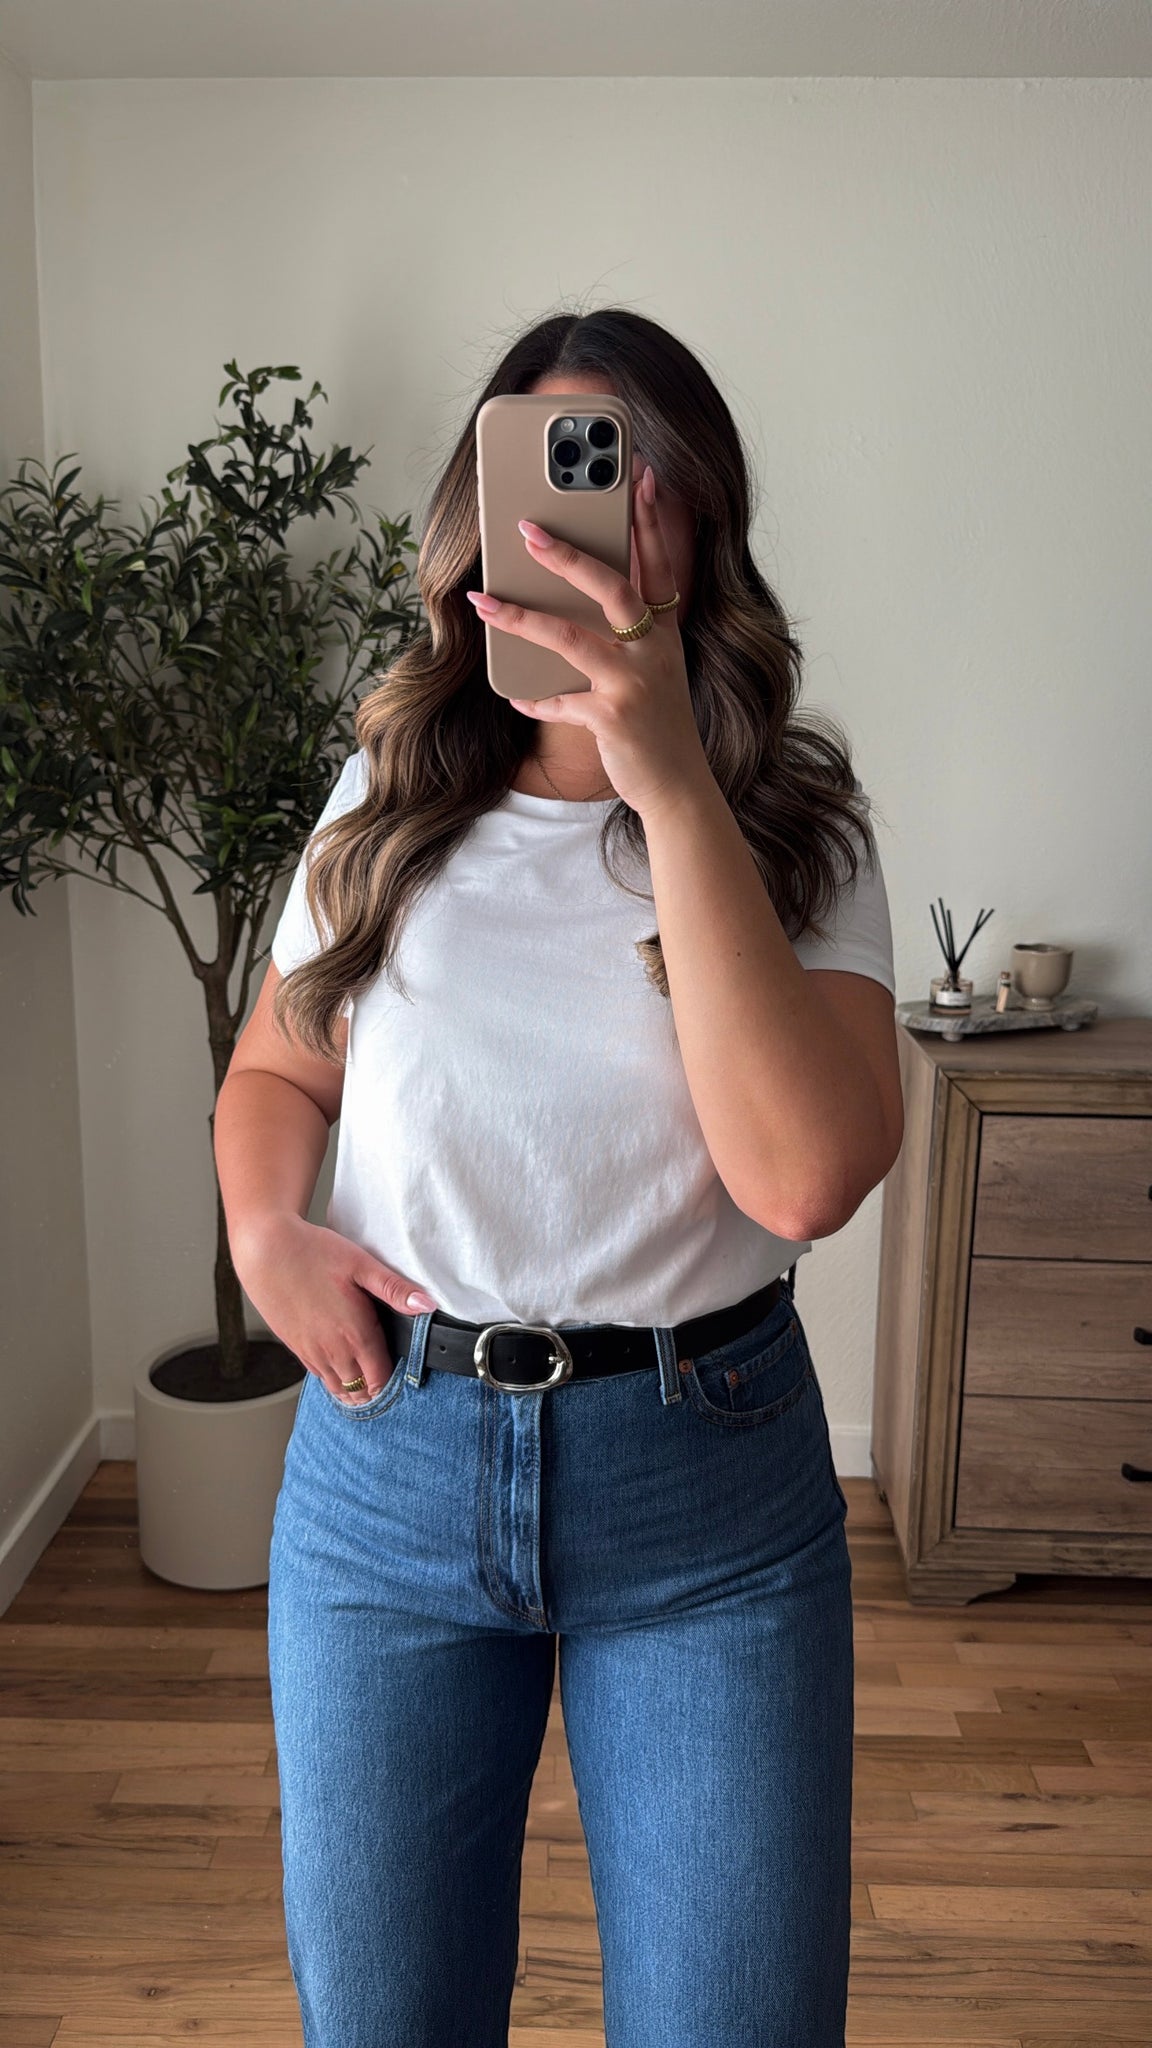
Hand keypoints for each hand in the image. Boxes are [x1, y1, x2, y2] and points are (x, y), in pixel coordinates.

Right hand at [235, 1214, 437, 1405]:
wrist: (266, 1251)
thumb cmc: (314, 1252)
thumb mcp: (362, 1265)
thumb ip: (396, 1289)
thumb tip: (428, 1305)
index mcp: (356, 1334)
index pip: (381, 1378)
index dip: (395, 1383)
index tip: (404, 1376)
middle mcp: (333, 1351)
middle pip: (360, 1391)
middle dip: (376, 1391)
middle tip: (389, 1383)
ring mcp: (312, 1352)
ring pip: (338, 1389)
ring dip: (354, 1390)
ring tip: (368, 1386)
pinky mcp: (296, 1347)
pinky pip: (319, 1377)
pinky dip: (334, 1381)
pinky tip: (341, 1371)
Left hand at [465, 462, 710, 818]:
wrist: (680, 787)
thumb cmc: (659, 724)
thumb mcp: (654, 671)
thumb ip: (627, 635)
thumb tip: (569, 601)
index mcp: (665, 633)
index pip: (657, 565)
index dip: (649, 519)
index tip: (639, 475)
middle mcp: (654, 651)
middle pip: (612, 589)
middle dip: (568, 556)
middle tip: (528, 530)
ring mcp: (635, 683)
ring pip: (571, 638)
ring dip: (522, 618)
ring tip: (484, 602)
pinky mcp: (613, 718)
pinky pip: (560, 700)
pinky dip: (534, 697)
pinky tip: (515, 693)